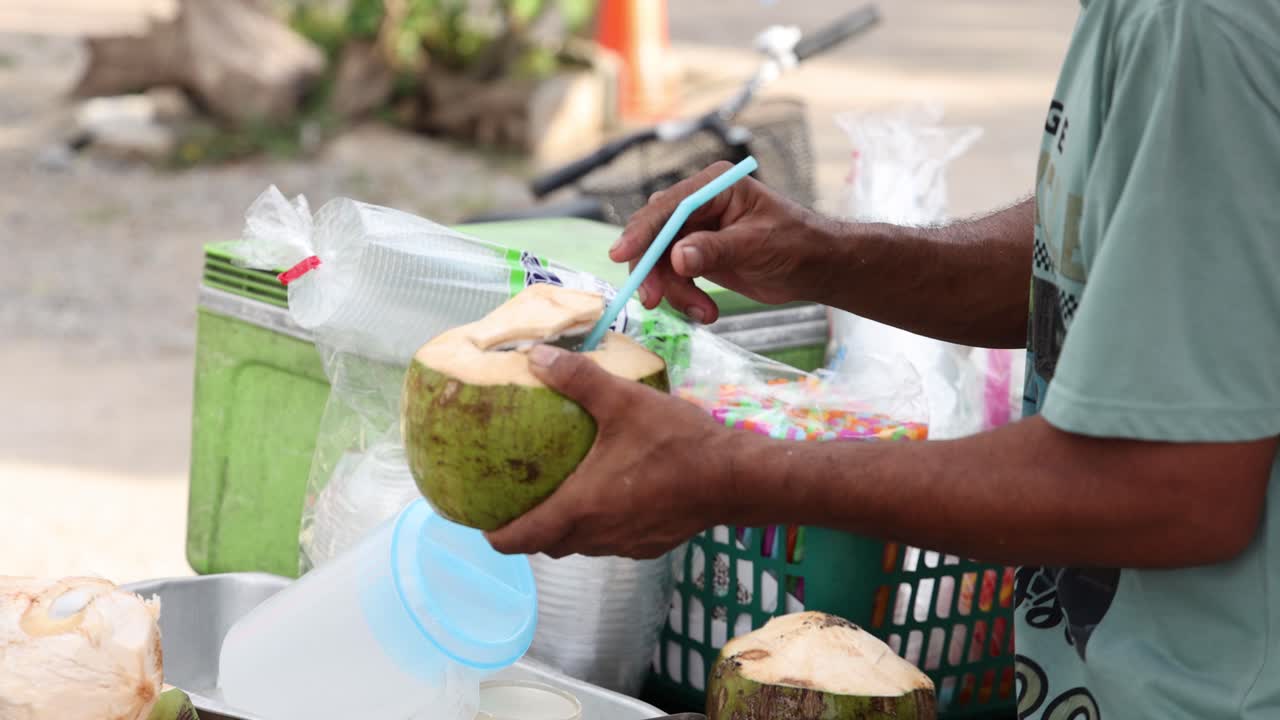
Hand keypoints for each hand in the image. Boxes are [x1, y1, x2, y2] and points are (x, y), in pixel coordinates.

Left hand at [484, 345, 733, 558]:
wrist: (736, 478)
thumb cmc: (677, 442)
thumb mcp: (624, 401)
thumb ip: (578, 378)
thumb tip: (535, 356)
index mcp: (582, 507)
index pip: (522, 538)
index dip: (497, 535)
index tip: (482, 523)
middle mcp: (598, 535)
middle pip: (548, 545)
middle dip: (528, 530)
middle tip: (517, 502)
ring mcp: (626, 544)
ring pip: (580, 545)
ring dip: (564, 529)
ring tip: (558, 498)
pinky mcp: (650, 544)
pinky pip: (610, 541)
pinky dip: (598, 526)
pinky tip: (609, 497)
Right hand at [611, 161, 838, 323]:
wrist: (815, 268)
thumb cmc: (796, 244)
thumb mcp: (755, 245)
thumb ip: (714, 250)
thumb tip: (676, 256)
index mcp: (714, 188)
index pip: (668, 207)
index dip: (642, 231)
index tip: (621, 256)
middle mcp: (700, 204)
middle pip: (655, 234)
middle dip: (653, 269)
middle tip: (654, 300)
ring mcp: (696, 230)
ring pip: (661, 261)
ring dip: (674, 291)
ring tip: (703, 312)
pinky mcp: (697, 255)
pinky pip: (673, 277)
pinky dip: (683, 297)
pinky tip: (705, 312)